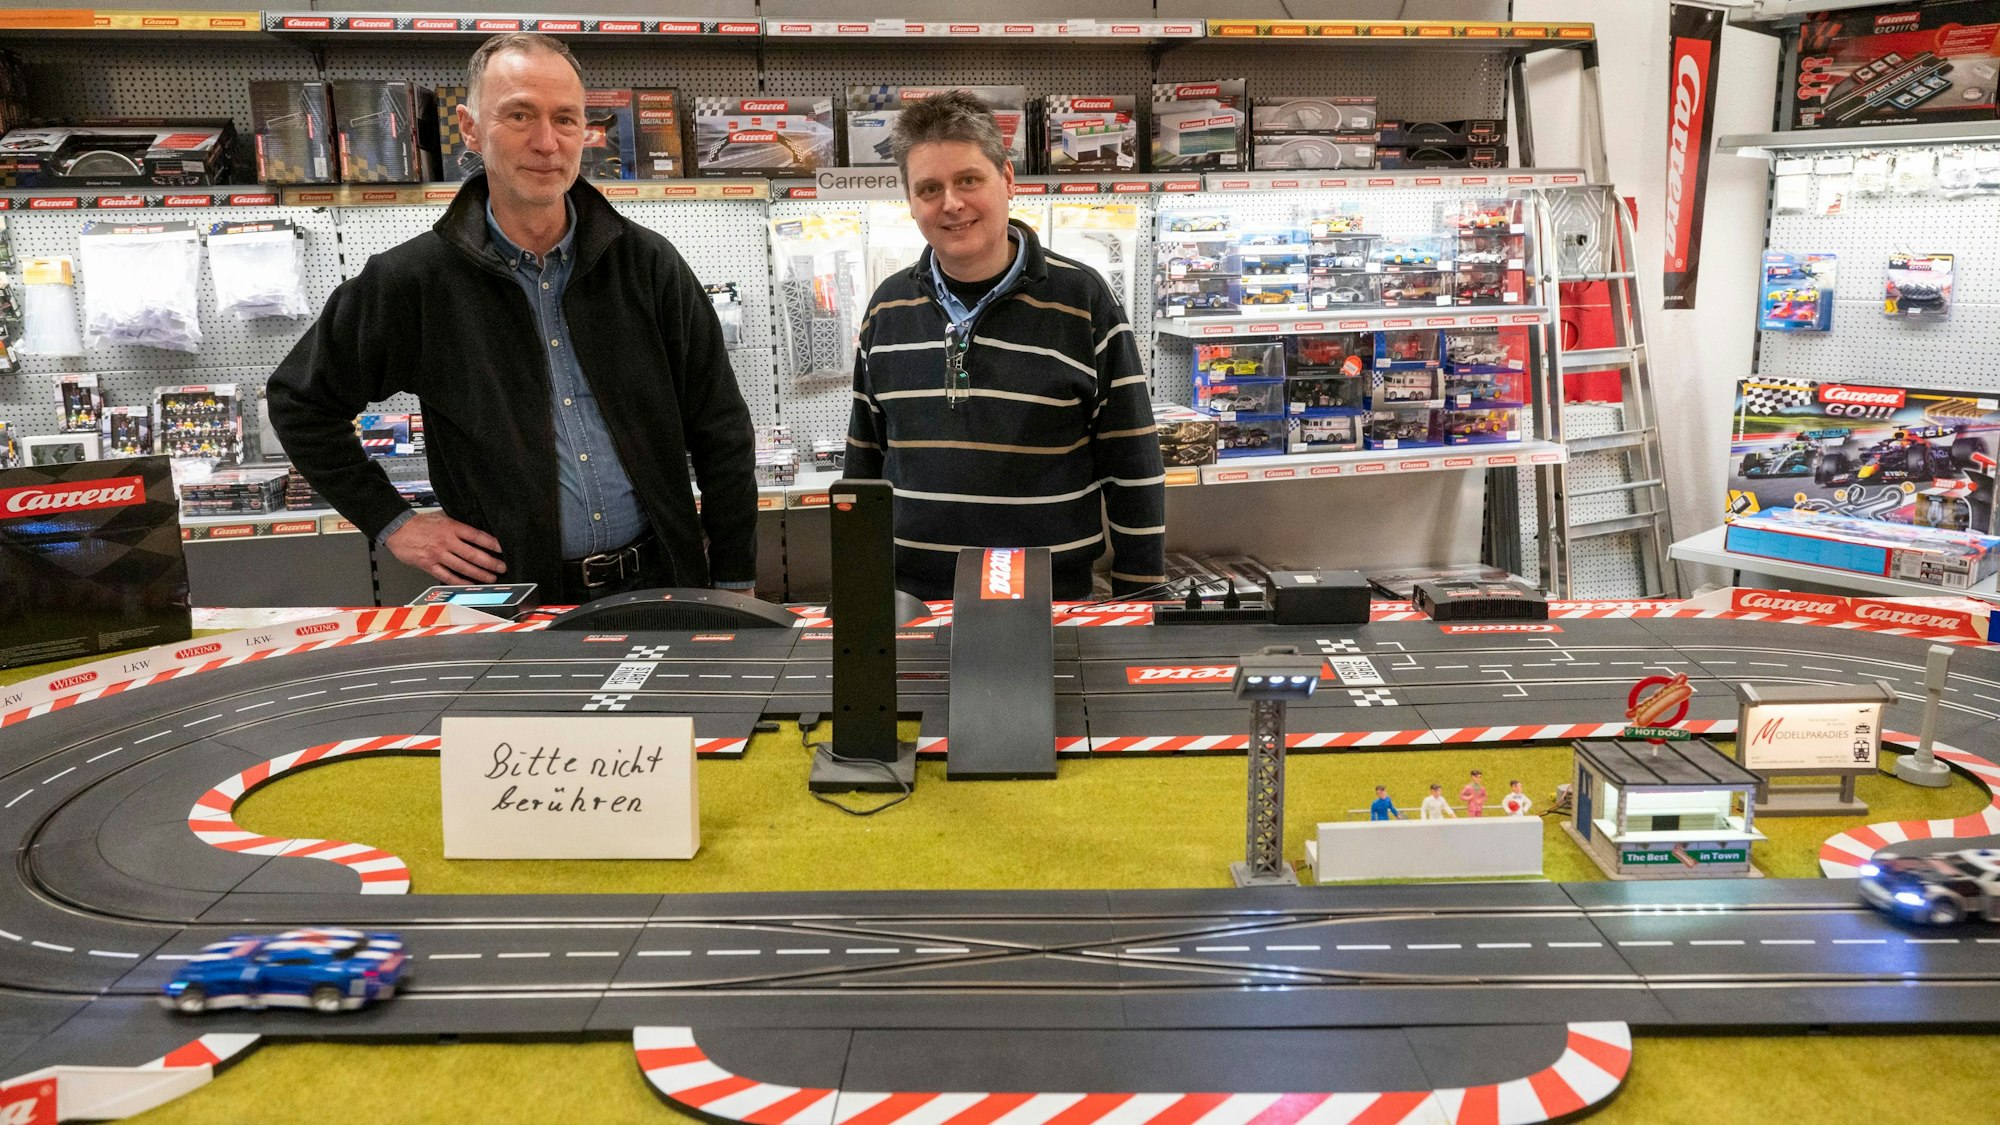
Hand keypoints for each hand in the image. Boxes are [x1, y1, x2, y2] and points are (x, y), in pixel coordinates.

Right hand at [385, 511, 504, 584]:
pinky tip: (470, 585)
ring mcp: (437, 554)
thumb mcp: (442, 516)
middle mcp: (446, 541)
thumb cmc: (420, 523)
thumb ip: (458, 524)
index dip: (491, 543)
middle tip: (501, 567)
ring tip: (490, 577)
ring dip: (479, 574)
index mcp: (451, 527)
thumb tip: (476, 529)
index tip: (502, 549)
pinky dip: (460, 582)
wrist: (397, 528)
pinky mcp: (429, 565)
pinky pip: (447, 576)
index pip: (476, 536)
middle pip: (472, 554)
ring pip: (462, 567)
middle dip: (490, 562)